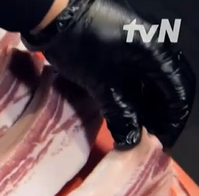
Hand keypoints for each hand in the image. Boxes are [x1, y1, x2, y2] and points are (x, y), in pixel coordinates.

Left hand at [22, 0, 194, 149]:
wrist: (55, 15)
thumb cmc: (79, 46)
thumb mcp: (99, 83)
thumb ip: (120, 112)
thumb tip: (132, 141)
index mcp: (157, 54)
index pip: (178, 92)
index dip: (173, 120)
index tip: (162, 143)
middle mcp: (155, 46)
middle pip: (170, 86)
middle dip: (162, 114)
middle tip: (148, 138)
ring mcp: (139, 44)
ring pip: (154, 80)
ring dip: (148, 104)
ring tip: (135, 127)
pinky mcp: (124, 45)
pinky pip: (139, 72)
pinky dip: (135, 92)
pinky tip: (124, 109)